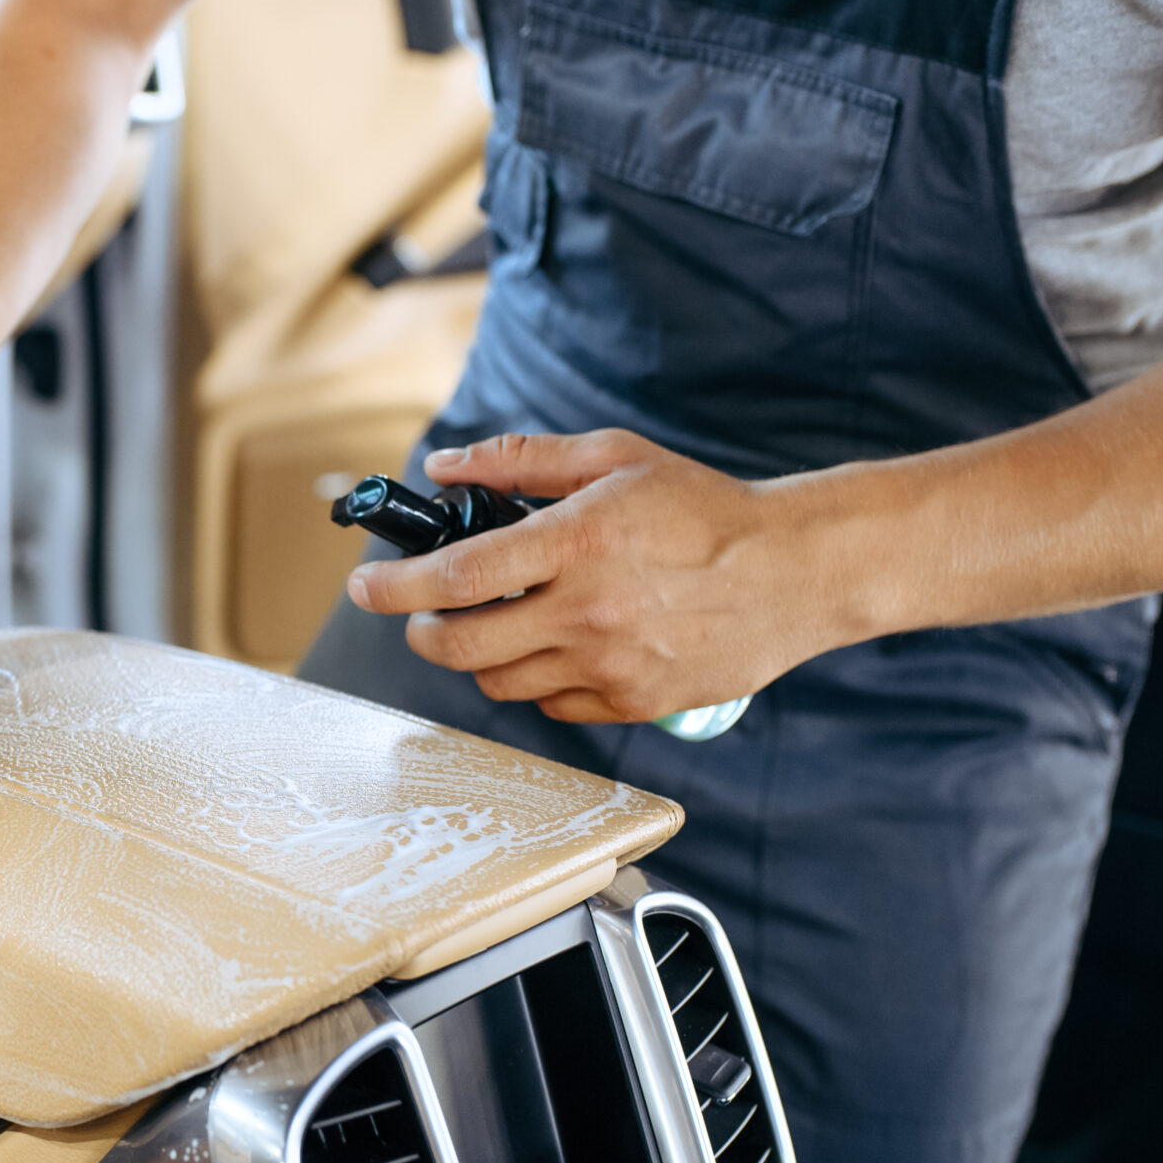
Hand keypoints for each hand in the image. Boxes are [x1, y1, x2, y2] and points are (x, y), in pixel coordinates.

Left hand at [344, 431, 842, 724]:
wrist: (795, 570)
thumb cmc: (703, 507)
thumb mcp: (614, 458)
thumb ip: (521, 461)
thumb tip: (445, 468)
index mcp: (577, 542)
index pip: (457, 576)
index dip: (394, 586)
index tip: (366, 585)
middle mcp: (588, 611)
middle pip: (461, 647)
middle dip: (423, 632)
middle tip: (423, 614)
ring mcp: (610, 664)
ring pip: (500, 682)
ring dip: (481, 656)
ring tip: (503, 622)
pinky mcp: (634, 701)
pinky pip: (553, 705)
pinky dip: (539, 680)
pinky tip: (561, 646)